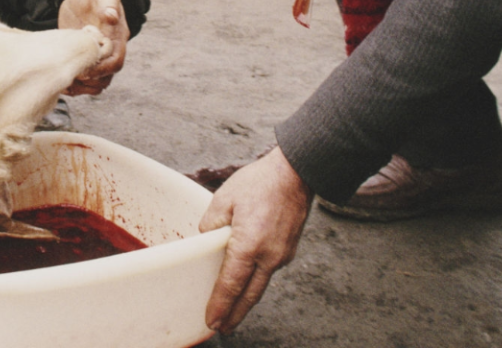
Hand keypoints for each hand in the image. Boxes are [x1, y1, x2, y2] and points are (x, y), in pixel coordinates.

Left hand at [57, 0, 128, 94]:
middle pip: (106, 76)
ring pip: (96, 82)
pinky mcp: (83, 57)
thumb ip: (108, 2)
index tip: (84, 69)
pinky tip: (61, 81)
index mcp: (117, 36)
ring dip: (82, 87)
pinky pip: (84, 79)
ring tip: (64, 83)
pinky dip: (75, 85)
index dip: (101, 69)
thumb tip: (111, 16)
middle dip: (89, 81)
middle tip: (70, 77)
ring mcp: (96, 55)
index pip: (115, 61)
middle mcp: (110, 49)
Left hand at [200, 146, 313, 333]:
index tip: (212, 321)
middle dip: (234, 314)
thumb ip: (210, 224)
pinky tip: (246, 283)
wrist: (296, 174)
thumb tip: (206, 241)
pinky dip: (255, 283)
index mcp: (249, 245)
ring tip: (231, 312)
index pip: (231, 285)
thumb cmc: (260, 182)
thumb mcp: (224, 199)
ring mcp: (282, 256)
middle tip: (221, 328)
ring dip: (245, 301)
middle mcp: (269, 256)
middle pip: (249, 296)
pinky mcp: (288, 250)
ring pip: (260, 286)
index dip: (220, 305)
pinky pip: (268, 272)